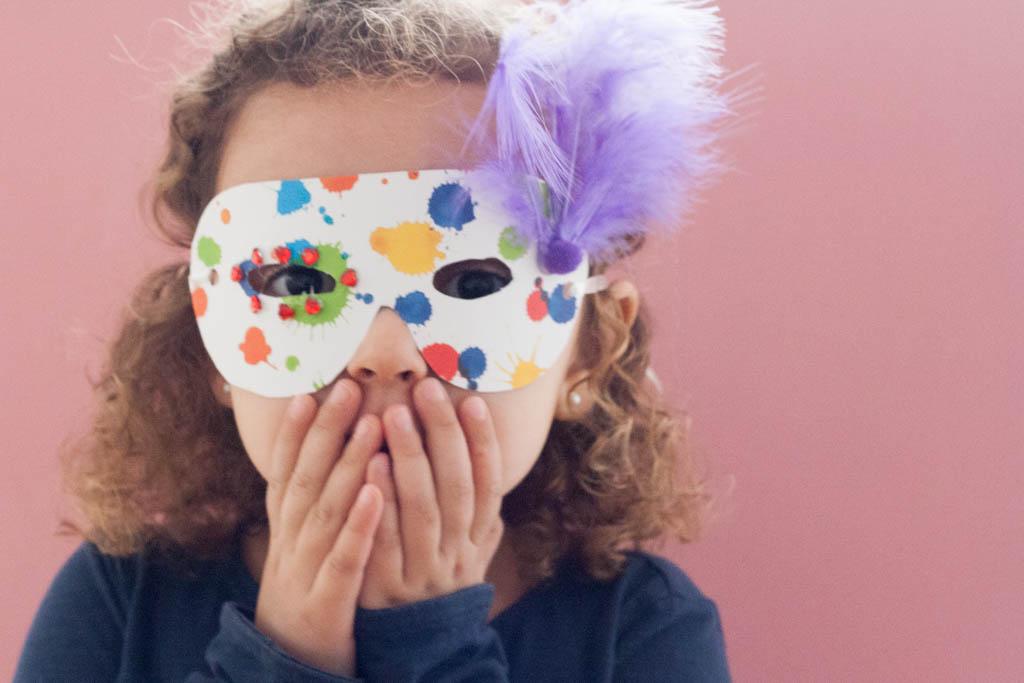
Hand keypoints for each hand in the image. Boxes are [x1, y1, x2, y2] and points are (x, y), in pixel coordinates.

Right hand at [254, 379, 383, 677]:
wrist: (289, 664)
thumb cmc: (306, 591)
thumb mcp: (299, 544)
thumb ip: (309, 502)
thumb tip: (323, 454)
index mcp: (286, 528)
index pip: (286, 470)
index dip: (295, 432)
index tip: (308, 390)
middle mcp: (291, 541)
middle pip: (306, 479)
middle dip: (325, 432)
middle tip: (346, 388)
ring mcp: (306, 569)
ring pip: (327, 510)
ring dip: (347, 466)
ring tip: (369, 425)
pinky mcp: (327, 599)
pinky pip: (346, 557)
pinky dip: (359, 524)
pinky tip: (377, 493)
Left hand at [358, 377, 504, 608]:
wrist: (412, 652)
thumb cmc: (437, 589)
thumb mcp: (470, 555)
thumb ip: (483, 517)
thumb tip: (495, 464)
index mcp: (477, 540)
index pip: (488, 485)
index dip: (483, 443)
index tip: (472, 401)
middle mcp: (456, 554)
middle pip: (456, 487)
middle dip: (443, 435)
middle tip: (427, 390)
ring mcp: (423, 570)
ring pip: (423, 508)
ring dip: (410, 458)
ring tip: (394, 413)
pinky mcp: (386, 585)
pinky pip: (386, 537)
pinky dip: (380, 500)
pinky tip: (369, 465)